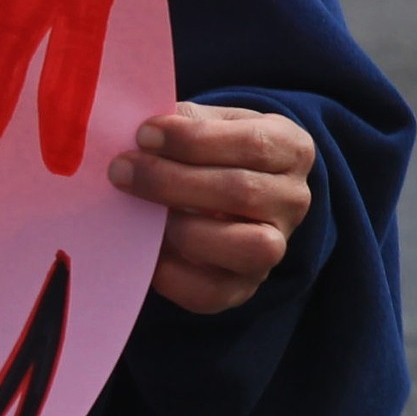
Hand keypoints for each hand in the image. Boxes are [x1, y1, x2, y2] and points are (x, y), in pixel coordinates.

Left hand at [107, 103, 314, 313]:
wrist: (230, 194)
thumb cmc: (216, 151)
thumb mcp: (211, 123)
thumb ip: (184, 124)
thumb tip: (141, 137)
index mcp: (291, 149)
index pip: (252, 143)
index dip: (194, 140)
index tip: (144, 135)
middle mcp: (294, 200)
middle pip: (242, 193)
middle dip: (172, 181)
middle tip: (122, 171)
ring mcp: (275, 248)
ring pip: (246, 247)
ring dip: (185, 229)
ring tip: (145, 214)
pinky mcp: (243, 287)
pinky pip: (212, 292)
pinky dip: (173, 274)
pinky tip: (148, 249)